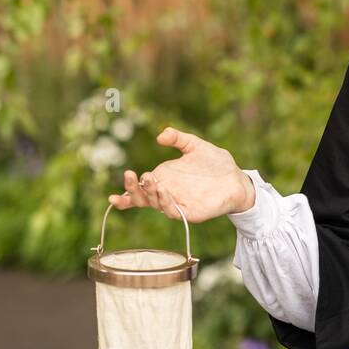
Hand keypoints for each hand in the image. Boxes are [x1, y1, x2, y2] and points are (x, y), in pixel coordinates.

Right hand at [108, 126, 255, 223]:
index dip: (125, 194)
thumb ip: (178, 138)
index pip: (140, 191)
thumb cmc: (215, 163)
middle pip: (142, 199)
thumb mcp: (194, 145)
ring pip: (157, 204)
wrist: (236, 178)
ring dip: (150, 193)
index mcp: (163, 180)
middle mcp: (167, 194)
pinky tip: (164, 191)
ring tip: (150, 178)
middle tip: (131, 175)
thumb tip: (160, 136)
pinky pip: (174, 211)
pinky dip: (166, 202)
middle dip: (133, 190)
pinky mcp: (190, 213)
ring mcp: (178, 204)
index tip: (112, 197)